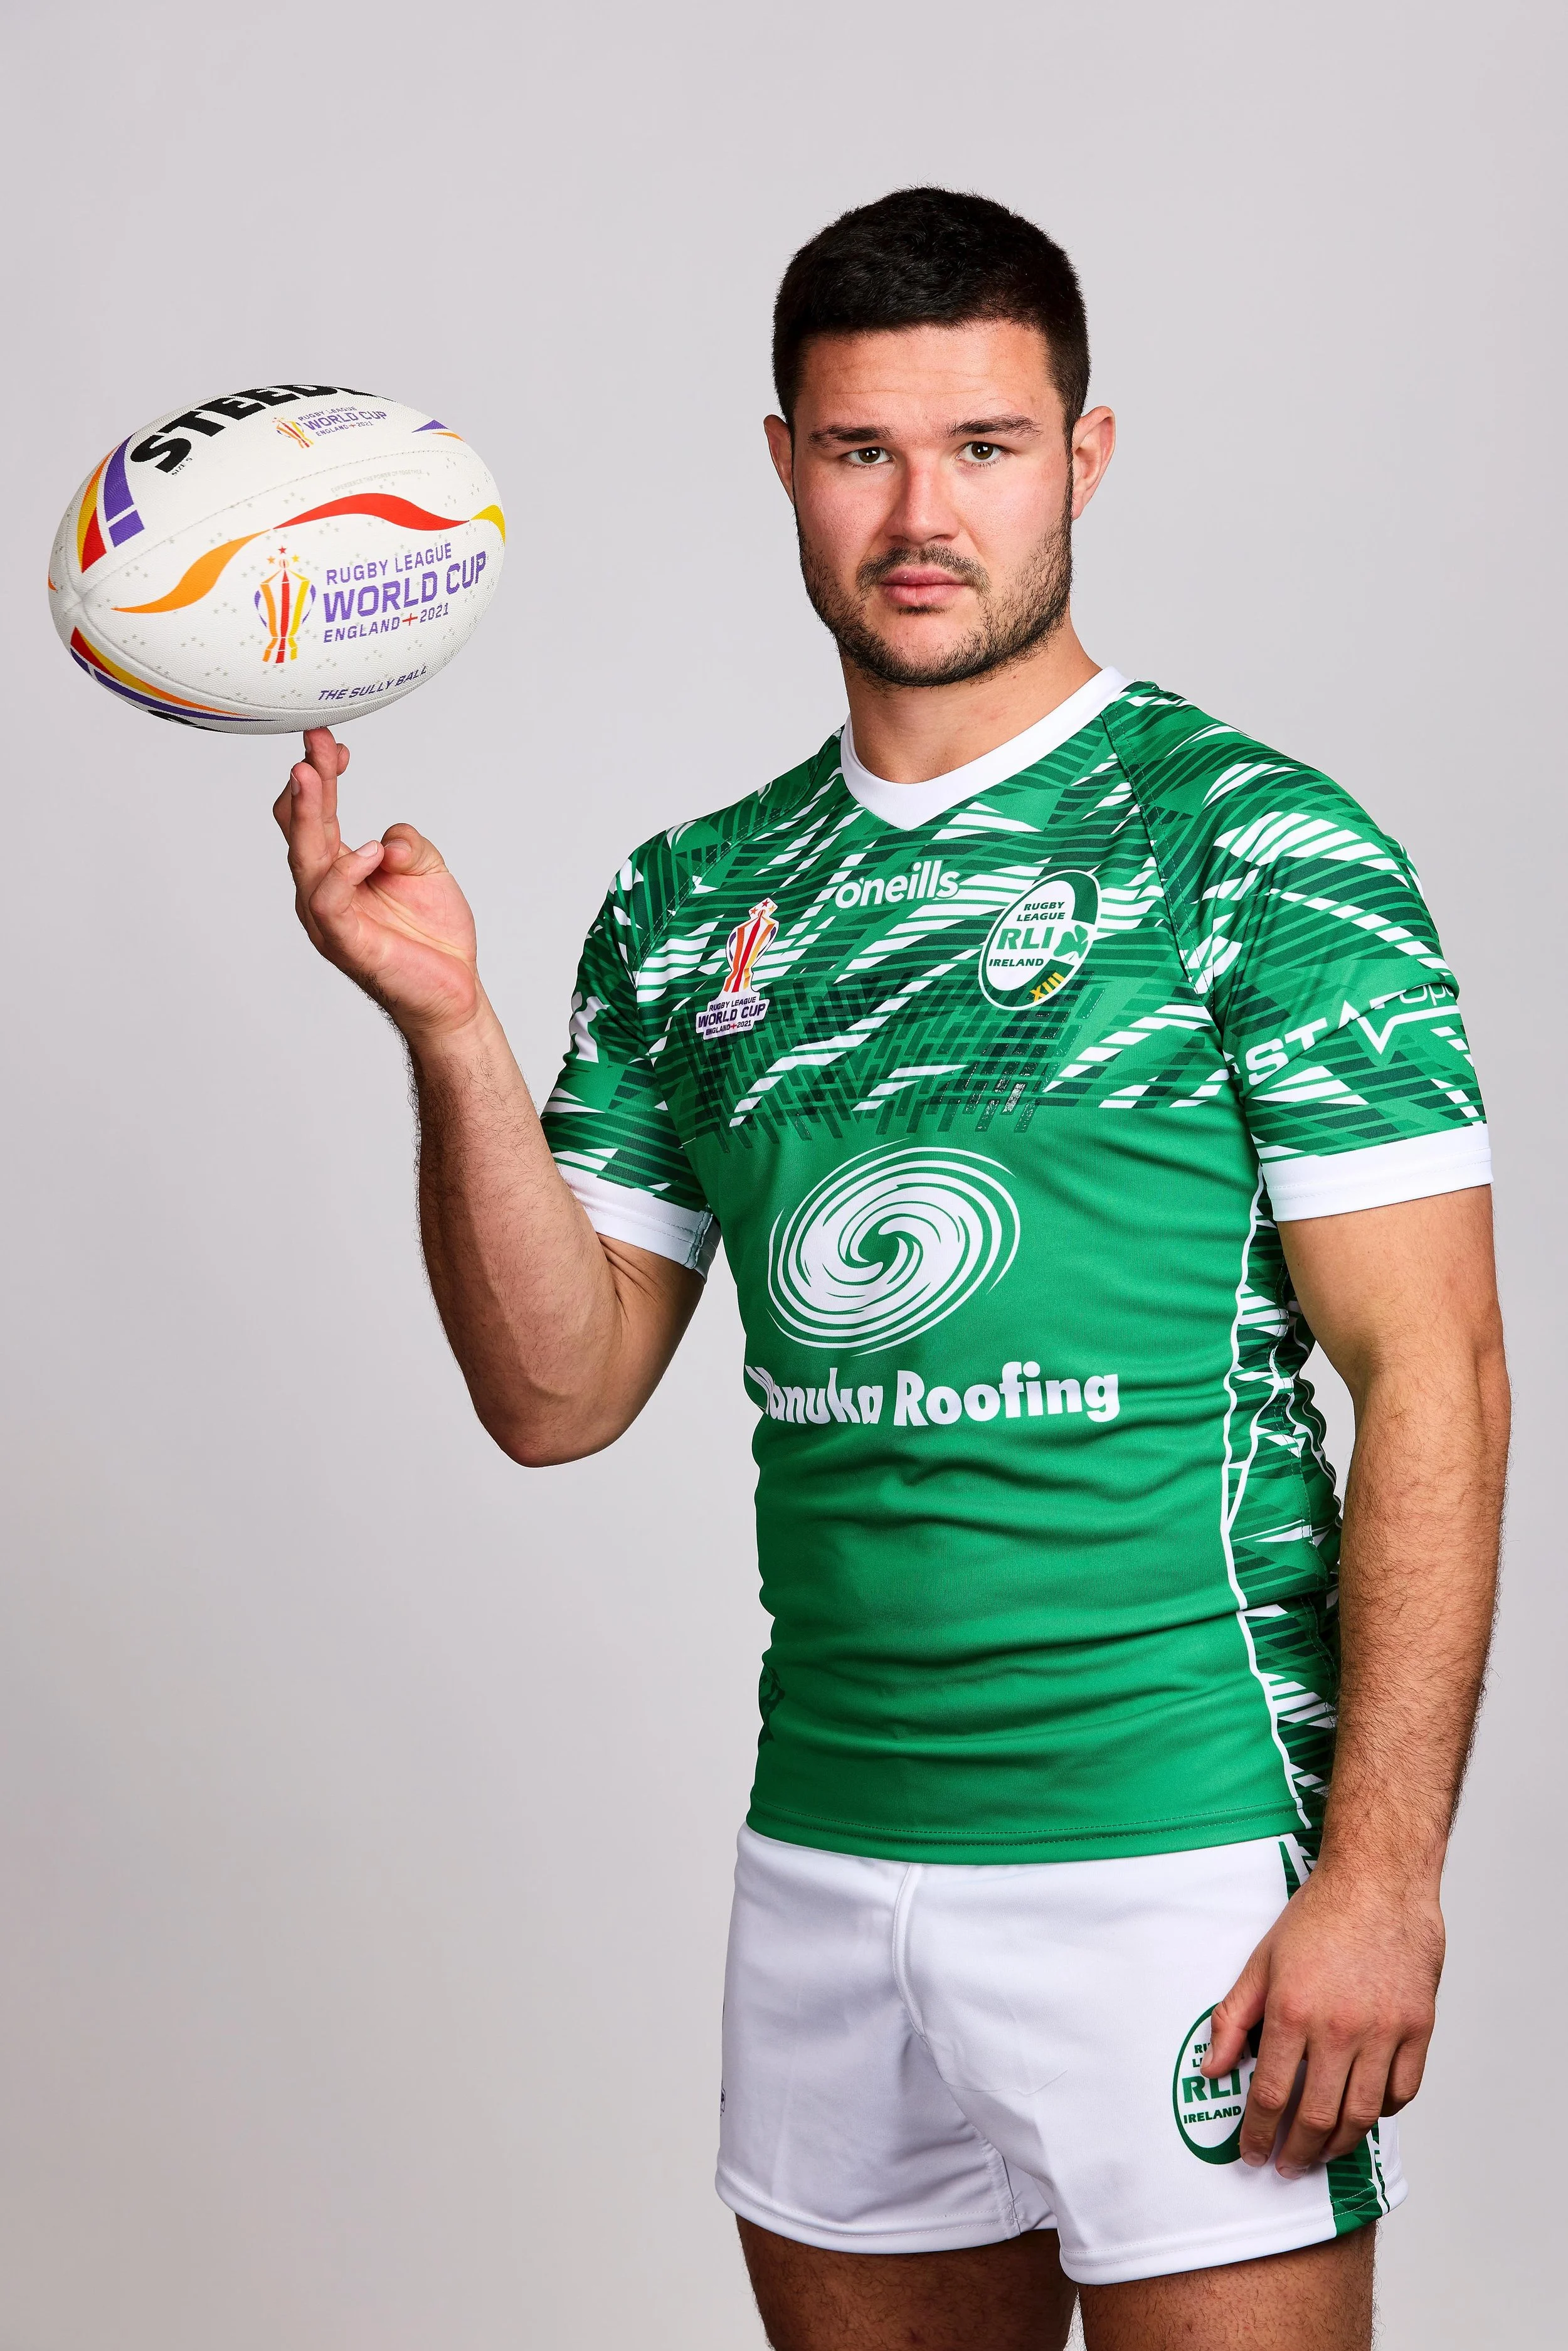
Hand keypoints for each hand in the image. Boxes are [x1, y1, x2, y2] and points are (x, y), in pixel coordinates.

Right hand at [273, 728, 480, 1041]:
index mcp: (339, 869)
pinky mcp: (346, 942)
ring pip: (305, 858)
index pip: (315, 814)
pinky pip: (330, 900)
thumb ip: (407, 841)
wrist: (453, 993)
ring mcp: (330, 917)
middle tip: (314, 742)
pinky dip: (345, 871)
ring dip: (307, 813)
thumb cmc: (432, 937)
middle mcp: (324, 890)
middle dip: (307, 781)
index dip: (319, 774)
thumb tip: (389, 838)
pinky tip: (369, 852)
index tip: (328, 740)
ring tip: (313, 775)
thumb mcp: (426, 868)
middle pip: (301, 827)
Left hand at [1203, 1862, 1442, 2176]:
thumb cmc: (1317, 1918)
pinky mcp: (1418, 2029)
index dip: (1258, 2134)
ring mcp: (1384, 2031)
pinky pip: (1401, 2092)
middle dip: (1296, 2152)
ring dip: (1338, 2145)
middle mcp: (1340, 2029)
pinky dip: (1381, 2112)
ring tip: (1320, 2153)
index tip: (1251, 2154)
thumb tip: (1210, 2069)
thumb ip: (1233, 2019)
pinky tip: (1363, 2112)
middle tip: (1285, 2166)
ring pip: (1362, 2115)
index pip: (1271, 2095)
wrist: (1379, 1882)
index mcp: (1293, 2011)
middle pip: (1317, 2117)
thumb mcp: (1261, 1962)